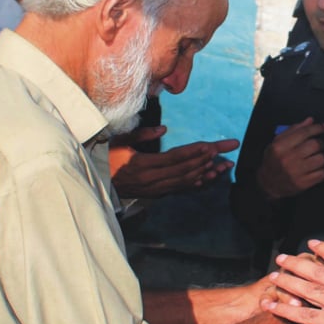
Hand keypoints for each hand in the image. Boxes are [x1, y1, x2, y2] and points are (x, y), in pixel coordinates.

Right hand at [109, 127, 239, 198]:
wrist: (97, 186)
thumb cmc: (105, 159)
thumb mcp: (118, 142)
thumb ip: (140, 134)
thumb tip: (164, 129)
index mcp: (142, 165)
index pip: (174, 158)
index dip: (194, 152)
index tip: (210, 146)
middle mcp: (152, 180)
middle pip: (185, 169)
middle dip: (207, 159)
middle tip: (226, 150)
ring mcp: (156, 189)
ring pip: (186, 181)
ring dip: (208, 172)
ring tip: (225, 164)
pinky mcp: (157, 194)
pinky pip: (182, 189)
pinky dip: (198, 183)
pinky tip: (211, 178)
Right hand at [256, 117, 323, 199]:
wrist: (268, 183)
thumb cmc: (273, 160)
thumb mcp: (277, 142)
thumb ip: (294, 130)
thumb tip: (310, 121)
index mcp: (281, 146)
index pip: (304, 132)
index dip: (318, 128)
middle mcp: (288, 159)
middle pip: (315, 145)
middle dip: (320, 143)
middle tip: (318, 146)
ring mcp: (296, 172)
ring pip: (321, 159)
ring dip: (322, 157)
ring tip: (316, 157)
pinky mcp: (303, 183)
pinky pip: (322, 173)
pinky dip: (323, 170)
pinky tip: (317, 168)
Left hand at [261, 240, 323, 323]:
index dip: (323, 250)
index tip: (311, 244)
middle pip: (315, 270)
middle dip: (296, 263)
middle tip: (282, 259)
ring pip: (305, 289)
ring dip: (286, 282)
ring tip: (273, 277)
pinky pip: (302, 315)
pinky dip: (284, 309)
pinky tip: (271, 306)